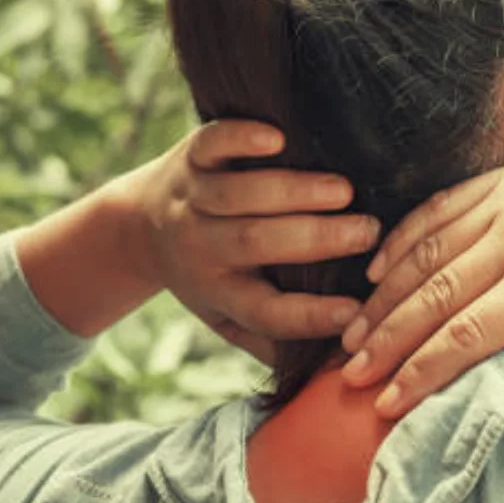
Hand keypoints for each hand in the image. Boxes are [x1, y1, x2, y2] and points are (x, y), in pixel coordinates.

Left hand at [117, 120, 380, 363]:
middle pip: (254, 244)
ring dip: (292, 192)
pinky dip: (240, 139)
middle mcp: (202, 247)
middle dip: (315, 238)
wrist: (134, 227)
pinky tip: (278, 137)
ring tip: (345, 191)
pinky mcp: (191, 156)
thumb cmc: (205, 277)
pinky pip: (211, 145)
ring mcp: (194, 198)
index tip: (356, 312)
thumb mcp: (228, 319)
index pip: (265, 312)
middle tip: (369, 232)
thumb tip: (337, 365)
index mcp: (218, 292)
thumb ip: (275, 341)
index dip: (309, 315)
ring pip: (237, 196)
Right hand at [338, 152, 503, 417]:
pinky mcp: (503, 179)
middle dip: (387, 339)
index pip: (468, 334)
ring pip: (427, 250)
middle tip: (350, 374)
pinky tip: (377, 271)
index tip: (387, 402)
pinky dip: (403, 239)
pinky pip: (439, 208)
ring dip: (385, 295)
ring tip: (353, 334)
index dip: (421, 372)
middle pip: (435, 294)